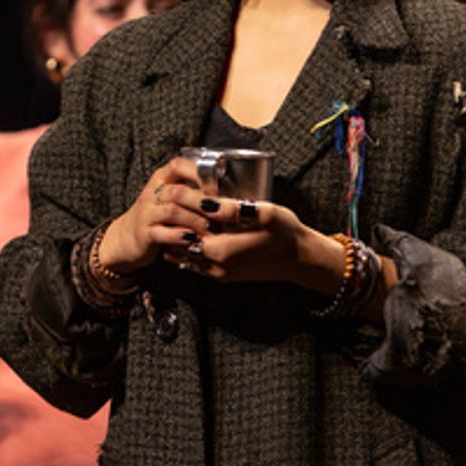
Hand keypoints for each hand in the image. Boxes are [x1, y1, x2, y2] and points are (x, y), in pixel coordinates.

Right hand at [97, 157, 213, 273]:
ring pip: (171, 211)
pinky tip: (192, 239)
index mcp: (162, 179)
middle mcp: (153, 193)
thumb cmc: (160, 216)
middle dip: (203, 200)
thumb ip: (195, 193)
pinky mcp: (144, 234)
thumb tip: (231, 196)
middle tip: (224, 210)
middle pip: (178, 191)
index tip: (220, 183)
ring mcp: (147, 213)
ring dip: (194, 219)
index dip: (199, 172)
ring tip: (211, 227)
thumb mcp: (173, 199)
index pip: (178, 166)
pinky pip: (161, 233)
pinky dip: (179, 236)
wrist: (127, 237)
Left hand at [164, 195, 342, 291]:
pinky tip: (188, 230)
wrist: (300, 260)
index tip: (170, 190)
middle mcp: (216, 266)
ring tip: (173, 212)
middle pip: (180, 243)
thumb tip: (207, 202)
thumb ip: (233, 209)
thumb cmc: (285, 233)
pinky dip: (185, 247)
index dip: (177, 209)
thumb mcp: (265, 214)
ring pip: (183, 255)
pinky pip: (193, 263)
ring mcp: (219, 273)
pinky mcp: (223, 275)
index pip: (186, 229)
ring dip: (176, 234)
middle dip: (173, 221)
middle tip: (165, 198)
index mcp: (223, 250)